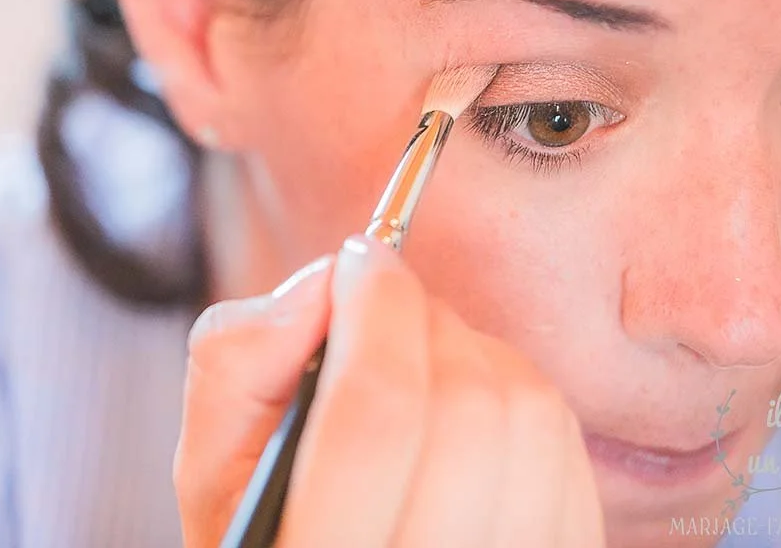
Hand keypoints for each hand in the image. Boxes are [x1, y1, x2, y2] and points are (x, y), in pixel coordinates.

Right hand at [174, 235, 604, 547]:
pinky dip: (517, 396)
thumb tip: (327, 281)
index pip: (378, 414)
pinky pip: (567, 444)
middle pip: (466, 406)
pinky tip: (464, 414)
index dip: (375, 309)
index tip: (360, 259)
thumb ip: (240, 365)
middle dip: (423, 320)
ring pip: (530, 416)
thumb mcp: (212, 467)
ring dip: (474, 352)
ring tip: (420, 366)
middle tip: (381, 313)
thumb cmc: (268, 528)